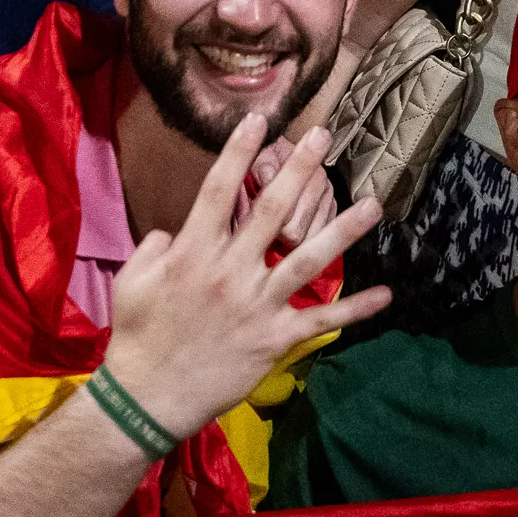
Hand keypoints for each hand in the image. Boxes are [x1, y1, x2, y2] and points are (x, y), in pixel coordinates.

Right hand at [99, 118, 389, 440]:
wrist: (148, 397)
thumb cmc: (136, 337)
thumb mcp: (131, 281)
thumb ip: (154, 247)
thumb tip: (175, 231)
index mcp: (193, 251)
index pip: (220, 190)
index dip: (239, 151)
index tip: (259, 120)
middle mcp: (231, 270)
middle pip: (272, 210)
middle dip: (299, 169)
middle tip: (323, 136)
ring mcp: (257, 304)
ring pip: (308, 258)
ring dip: (344, 230)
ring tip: (373, 204)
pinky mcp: (275, 337)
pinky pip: (321, 319)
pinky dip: (355, 309)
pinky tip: (386, 294)